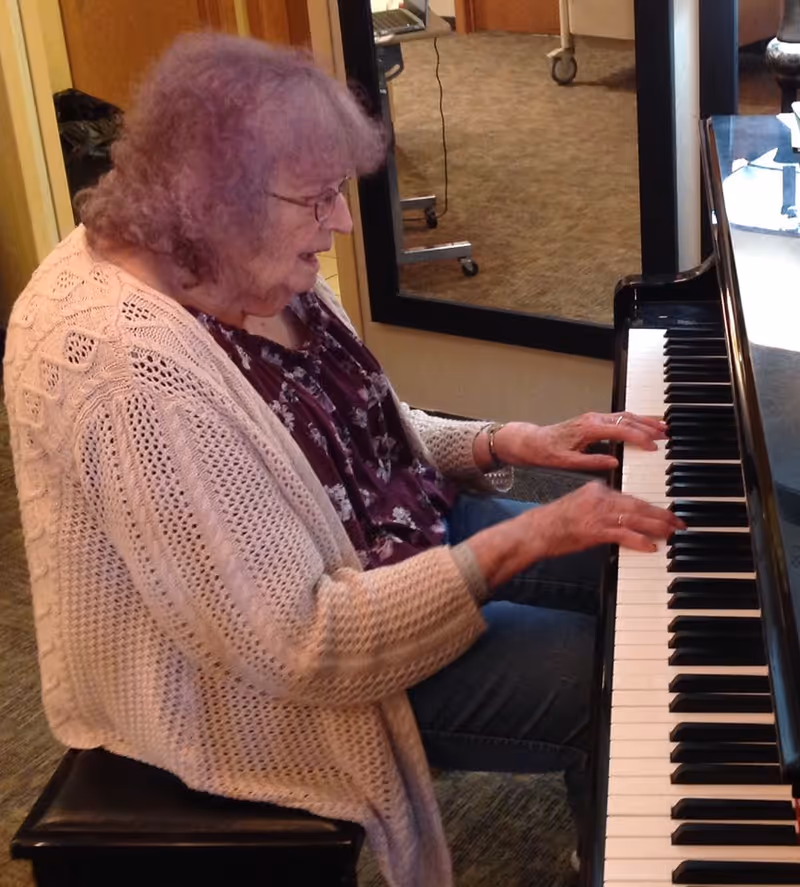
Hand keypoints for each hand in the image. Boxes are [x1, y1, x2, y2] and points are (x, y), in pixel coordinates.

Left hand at [494, 412, 666, 471]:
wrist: (533, 442)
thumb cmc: (548, 452)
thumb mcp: (567, 462)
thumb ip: (591, 461)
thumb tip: (614, 461)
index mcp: (589, 428)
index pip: (621, 430)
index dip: (638, 438)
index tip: (652, 447)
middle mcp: (594, 419)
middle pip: (627, 419)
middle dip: (648, 426)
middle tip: (666, 435)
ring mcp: (594, 418)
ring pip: (625, 416)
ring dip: (645, 421)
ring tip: (662, 428)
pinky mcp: (594, 420)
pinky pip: (619, 418)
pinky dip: (635, 421)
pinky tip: (644, 425)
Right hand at [525, 481, 683, 557]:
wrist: (536, 531)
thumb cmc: (555, 521)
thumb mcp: (580, 504)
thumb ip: (601, 505)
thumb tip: (622, 517)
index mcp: (596, 488)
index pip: (630, 495)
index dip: (649, 505)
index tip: (663, 511)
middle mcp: (600, 498)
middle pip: (638, 505)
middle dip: (661, 514)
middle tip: (677, 521)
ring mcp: (598, 514)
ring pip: (635, 518)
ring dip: (656, 526)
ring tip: (671, 532)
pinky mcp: (595, 531)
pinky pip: (624, 535)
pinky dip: (639, 540)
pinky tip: (650, 546)